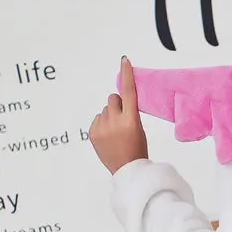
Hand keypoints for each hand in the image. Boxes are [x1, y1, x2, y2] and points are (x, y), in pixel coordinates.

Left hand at [89, 57, 148, 174]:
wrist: (128, 170)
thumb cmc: (137, 150)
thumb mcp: (139, 129)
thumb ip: (130, 113)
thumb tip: (120, 100)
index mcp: (131, 121)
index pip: (129, 92)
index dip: (127, 75)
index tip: (124, 61)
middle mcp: (115, 122)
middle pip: (113, 99)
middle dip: (118, 105)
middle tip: (123, 120)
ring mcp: (101, 127)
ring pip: (104, 110)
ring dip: (110, 116)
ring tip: (116, 133)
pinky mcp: (92, 133)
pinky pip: (97, 120)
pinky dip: (102, 125)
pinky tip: (108, 137)